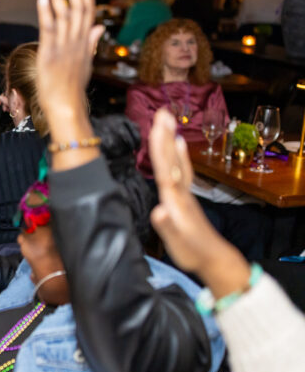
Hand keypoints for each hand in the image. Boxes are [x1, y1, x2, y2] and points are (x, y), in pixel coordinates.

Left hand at [35, 0, 104, 127]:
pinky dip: (45, 13)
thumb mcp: (85, 62)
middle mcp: (77, 42)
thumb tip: (100, 25)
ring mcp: (64, 48)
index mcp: (84, 43)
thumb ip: (91, 41)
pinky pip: (48, 30)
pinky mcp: (50, 54)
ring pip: (64, 17)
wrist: (66, 107)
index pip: (89, 12)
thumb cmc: (72, 88)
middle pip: (79, 9)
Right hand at [149, 110, 249, 293]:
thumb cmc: (192, 252)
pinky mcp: (186, 197)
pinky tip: (179, 146)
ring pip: (177, 162)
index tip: (157, 126)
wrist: (214, 259)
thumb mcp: (177, 243)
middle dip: (165, 136)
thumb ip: (168, 227)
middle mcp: (180, 193)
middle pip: (171, 160)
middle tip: (163, 112)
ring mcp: (185, 194)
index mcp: (174, 201)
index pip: (165, 169)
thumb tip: (159, 210)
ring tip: (168, 122)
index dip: (160, 148)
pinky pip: (182, 170)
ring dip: (170, 141)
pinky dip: (179, 155)